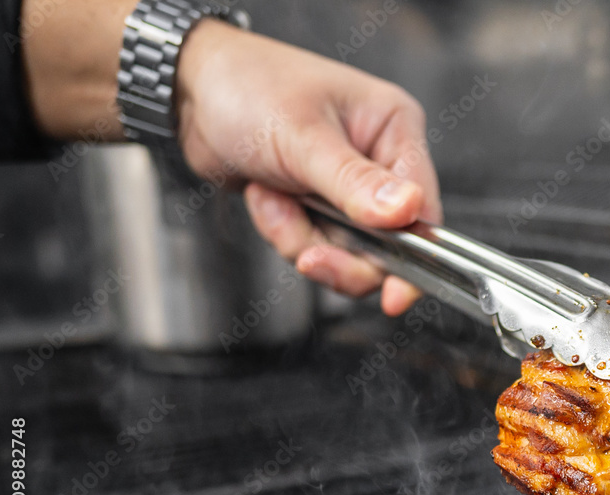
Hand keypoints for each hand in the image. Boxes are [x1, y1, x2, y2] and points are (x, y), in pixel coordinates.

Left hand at [176, 20, 440, 314]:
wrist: (188, 91)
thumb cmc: (246, 86)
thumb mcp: (302, 137)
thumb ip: (354, 182)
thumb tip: (406, 212)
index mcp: (393, 128)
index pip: (422, 208)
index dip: (412, 256)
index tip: (394, 294)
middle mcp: (378, 160)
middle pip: (387, 244)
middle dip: (340, 254)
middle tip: (306, 255)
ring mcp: (348, 187)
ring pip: (348, 253)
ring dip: (302, 238)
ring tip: (272, 200)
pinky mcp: (319, 205)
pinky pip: (315, 246)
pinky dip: (285, 232)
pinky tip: (265, 197)